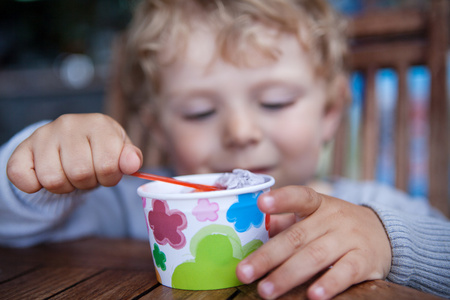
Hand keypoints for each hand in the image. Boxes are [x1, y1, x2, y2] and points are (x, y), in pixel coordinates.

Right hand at [7, 113, 142, 193]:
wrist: (71, 140)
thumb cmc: (99, 148)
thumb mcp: (121, 150)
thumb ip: (130, 157)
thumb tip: (132, 164)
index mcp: (99, 124)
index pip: (107, 165)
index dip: (110, 178)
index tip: (108, 172)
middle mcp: (69, 124)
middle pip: (80, 174)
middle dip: (88, 182)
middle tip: (88, 173)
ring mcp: (43, 135)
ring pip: (53, 180)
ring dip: (64, 186)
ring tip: (69, 173)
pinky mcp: (22, 149)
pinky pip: (23, 179)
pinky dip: (34, 186)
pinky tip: (45, 175)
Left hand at [236, 186, 391, 299]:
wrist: (383, 233)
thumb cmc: (335, 226)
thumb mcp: (314, 217)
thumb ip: (286, 224)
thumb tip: (251, 234)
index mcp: (317, 204)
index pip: (299, 196)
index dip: (281, 199)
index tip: (261, 203)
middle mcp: (332, 218)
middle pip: (296, 237)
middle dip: (268, 257)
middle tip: (244, 273)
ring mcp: (349, 238)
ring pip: (315, 256)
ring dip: (288, 275)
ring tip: (266, 290)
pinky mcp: (364, 260)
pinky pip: (346, 272)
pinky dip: (329, 284)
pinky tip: (313, 296)